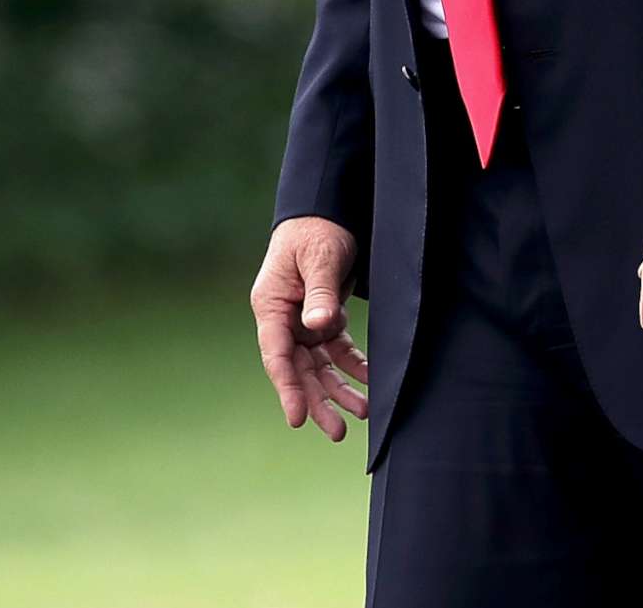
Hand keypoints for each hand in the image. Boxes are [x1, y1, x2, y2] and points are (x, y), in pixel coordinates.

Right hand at [250, 216, 371, 439]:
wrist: (327, 210)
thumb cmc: (316, 231)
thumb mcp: (319, 259)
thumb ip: (321, 293)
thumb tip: (319, 325)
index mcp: (271, 305)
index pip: (277, 355)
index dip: (288, 389)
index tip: (298, 419)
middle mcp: (284, 319)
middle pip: (299, 370)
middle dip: (318, 401)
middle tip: (338, 431)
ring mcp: (304, 321)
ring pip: (320, 366)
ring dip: (339, 389)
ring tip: (363, 412)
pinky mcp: (324, 318)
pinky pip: (338, 351)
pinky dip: (353, 366)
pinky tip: (370, 382)